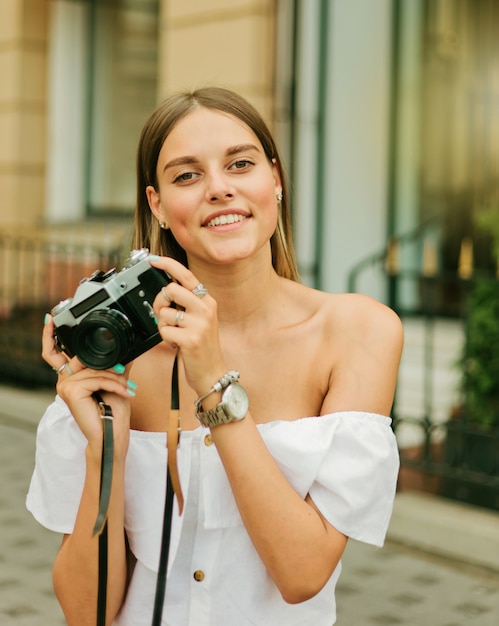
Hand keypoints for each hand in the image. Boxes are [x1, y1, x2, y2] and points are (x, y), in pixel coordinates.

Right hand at [42, 315, 132, 459]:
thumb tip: (128, 345)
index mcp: (70, 376)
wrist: (112, 435)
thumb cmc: (113, 412)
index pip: (54, 352)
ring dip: (116, 378)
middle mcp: (63, 380)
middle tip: (124, 373)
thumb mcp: (116, 381)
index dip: (50, 335)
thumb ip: (115, 363)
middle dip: (109, 365)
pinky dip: (114, 384)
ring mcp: (65, 385)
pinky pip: (96, 378)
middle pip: (84, 357)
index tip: (50, 319)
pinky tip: (125, 392)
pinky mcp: (71, 391)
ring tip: (128, 388)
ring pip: (94, 368)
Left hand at [150, 256, 226, 395]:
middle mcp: (206, 309)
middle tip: (165, 315)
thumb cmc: (202, 346)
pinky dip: (165, 339)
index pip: (186, 275)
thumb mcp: (200, 319)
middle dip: (159, 302)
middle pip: (170, 289)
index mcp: (208, 301)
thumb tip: (166, 288)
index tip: (153, 259)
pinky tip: (176, 344)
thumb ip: (187, 303)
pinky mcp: (191, 339)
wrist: (212, 372)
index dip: (168, 264)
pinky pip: (164, 330)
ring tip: (174, 334)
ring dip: (163, 325)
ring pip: (164, 312)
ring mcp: (200, 324)